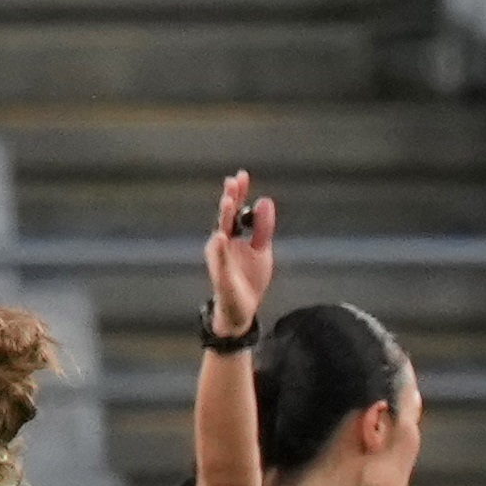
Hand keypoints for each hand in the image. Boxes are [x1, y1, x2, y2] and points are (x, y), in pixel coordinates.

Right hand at [205, 170, 274, 337]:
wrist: (242, 310)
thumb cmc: (249, 278)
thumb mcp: (262, 249)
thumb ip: (263, 227)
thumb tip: (265, 200)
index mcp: (233, 236)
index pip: (236, 210)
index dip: (239, 193)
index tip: (242, 175)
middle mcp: (222, 244)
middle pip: (226, 218)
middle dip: (229, 199)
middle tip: (233, 182)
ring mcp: (220, 259)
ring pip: (221, 235)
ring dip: (223, 218)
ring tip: (227, 202)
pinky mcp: (221, 275)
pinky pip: (220, 260)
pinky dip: (220, 249)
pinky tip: (221, 236)